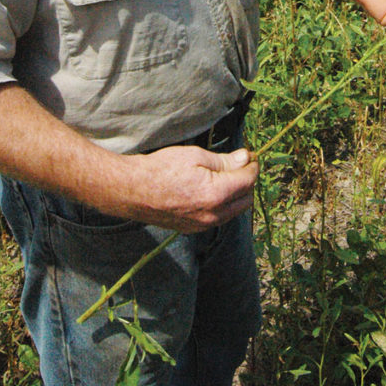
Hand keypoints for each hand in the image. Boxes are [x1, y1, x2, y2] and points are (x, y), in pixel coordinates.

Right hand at [125, 145, 258, 232]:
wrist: (134, 190)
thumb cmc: (162, 168)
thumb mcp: (195, 156)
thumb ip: (224, 160)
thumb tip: (245, 159)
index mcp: (216, 194)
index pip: (248, 180)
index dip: (252, 165)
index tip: (250, 155)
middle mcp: (213, 215)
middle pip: (246, 199)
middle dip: (248, 180)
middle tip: (241, 163)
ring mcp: (203, 225)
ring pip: (234, 211)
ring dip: (237, 194)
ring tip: (228, 175)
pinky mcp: (193, 229)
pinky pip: (219, 218)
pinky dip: (224, 204)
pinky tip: (214, 189)